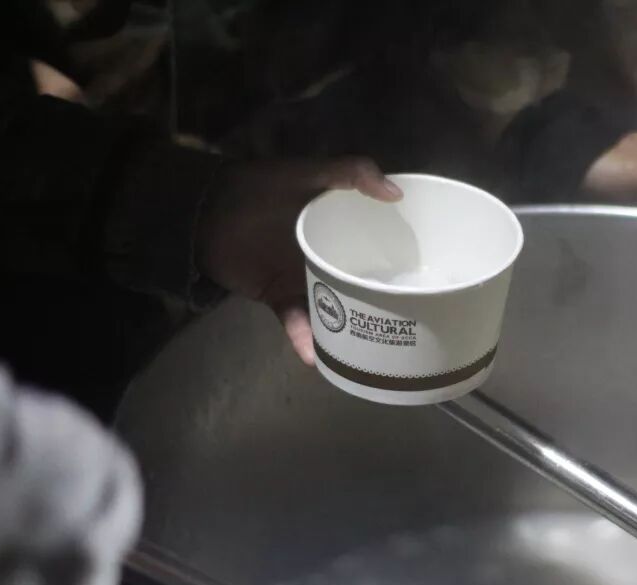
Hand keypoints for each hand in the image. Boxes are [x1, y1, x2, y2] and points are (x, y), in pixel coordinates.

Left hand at [197, 157, 401, 364]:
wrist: (204, 214)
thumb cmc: (260, 188)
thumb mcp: (308, 173)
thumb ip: (350, 173)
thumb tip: (396, 194)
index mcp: (341, 226)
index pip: (380, 241)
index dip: (404, 255)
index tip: (432, 272)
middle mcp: (328, 255)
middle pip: (362, 281)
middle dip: (385, 301)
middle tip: (414, 321)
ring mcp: (304, 278)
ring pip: (336, 308)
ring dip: (351, 329)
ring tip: (375, 351)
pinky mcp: (279, 297)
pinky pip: (298, 322)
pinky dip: (305, 340)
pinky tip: (317, 359)